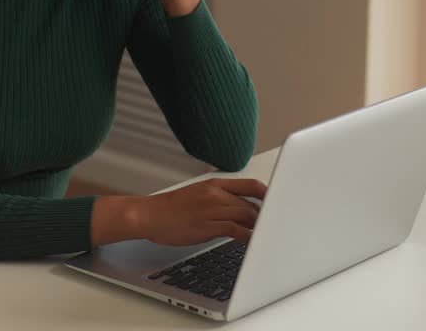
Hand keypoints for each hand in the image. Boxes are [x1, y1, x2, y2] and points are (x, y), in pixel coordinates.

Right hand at [133, 178, 266, 245]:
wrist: (149, 215)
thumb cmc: (171, 208)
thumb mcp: (198, 194)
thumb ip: (220, 198)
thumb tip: (239, 209)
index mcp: (214, 184)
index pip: (250, 185)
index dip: (267, 194)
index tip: (276, 202)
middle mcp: (216, 195)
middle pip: (251, 204)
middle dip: (263, 216)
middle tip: (271, 225)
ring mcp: (212, 210)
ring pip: (245, 216)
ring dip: (257, 226)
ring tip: (264, 234)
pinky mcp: (207, 226)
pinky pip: (235, 230)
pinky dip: (246, 236)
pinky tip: (250, 241)